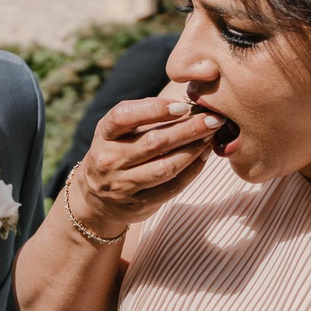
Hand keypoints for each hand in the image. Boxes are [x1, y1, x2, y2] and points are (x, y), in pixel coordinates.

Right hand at [64, 87, 221, 234]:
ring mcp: (123, 185)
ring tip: (212, 136)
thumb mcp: (117, 130)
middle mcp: (110, 160)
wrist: (96, 199)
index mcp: (105, 135)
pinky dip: (193, 169)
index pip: (124, 117)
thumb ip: (142, 114)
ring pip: (166, 166)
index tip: (183, 106)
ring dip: (194, 150)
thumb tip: (184, 105)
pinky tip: (204, 155)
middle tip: (214, 119)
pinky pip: (172, 186)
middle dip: (189, 129)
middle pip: (153, 142)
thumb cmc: (116, 151)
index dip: (154, 109)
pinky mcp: (139, 204)